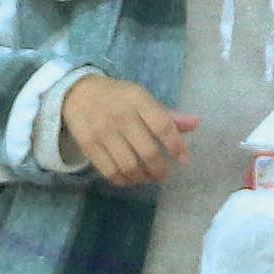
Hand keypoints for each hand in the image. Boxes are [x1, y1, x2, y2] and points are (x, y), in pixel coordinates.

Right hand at [59, 73, 194, 188]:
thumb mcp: (142, 98)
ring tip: (148, 177)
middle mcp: (121, 116)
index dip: (177, 145)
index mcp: (138, 100)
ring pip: (129, 165)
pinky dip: (124, 181)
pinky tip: (130, 179)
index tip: (184, 159)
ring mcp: (103, 132)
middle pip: (147, 151)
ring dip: (143, 177)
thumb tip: (196, 124)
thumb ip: (168, 115)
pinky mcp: (89, 145)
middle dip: (160, 169)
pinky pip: (110, 171)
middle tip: (164, 174)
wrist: (77, 93)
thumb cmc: (117, 97)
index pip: (163, 126)